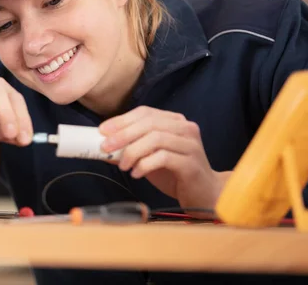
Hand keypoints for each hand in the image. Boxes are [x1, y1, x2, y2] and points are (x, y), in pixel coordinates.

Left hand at [99, 106, 224, 209]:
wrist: (204, 195)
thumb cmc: (175, 174)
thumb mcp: (149, 158)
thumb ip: (130, 149)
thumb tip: (103, 147)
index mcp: (174, 121)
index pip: (145, 113)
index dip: (122, 120)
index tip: (102, 131)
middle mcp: (185, 128)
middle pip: (149, 123)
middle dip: (123, 134)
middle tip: (105, 147)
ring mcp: (190, 145)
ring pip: (156, 138)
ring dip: (133, 151)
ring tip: (122, 165)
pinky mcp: (192, 163)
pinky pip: (164, 157)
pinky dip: (145, 164)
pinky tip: (136, 173)